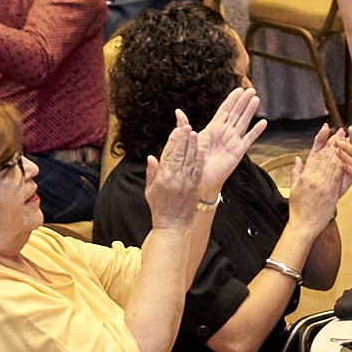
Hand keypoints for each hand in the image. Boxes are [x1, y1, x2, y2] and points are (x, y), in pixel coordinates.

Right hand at [144, 114, 202, 229]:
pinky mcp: (195, 187)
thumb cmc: (160, 208)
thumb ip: (152, 172)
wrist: (173, 225)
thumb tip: (151, 157)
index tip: (176, 130)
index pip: (169, 155)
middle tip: (187, 126)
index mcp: (163, 178)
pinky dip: (199, 159)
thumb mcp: (150, 190)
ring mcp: (187, 182)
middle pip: (180, 155)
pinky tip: (201, 149)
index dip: (173, 141)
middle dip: (184, 140)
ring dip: (193, 146)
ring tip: (195, 133)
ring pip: (190, 160)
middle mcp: (176, 178)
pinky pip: (197, 170)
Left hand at [192, 87, 265, 192]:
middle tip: (251, 90)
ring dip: (250, 111)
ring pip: (244, 122)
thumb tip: (178, 111)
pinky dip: (256, 131)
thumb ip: (184, 125)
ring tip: (256, 99)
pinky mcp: (238, 151)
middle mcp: (225, 132)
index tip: (239, 90)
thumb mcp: (187, 140)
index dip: (232, 99)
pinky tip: (263, 123)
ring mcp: (233, 141)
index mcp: (213, 128)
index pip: (224, 110)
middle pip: (236, 113)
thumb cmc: (193, 160)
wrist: (199, 178)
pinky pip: (249, 139)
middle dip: (243, 101)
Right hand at [286, 125, 351, 222]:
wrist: (303, 226)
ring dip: (340, 150)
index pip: (315, 153)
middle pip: (326, 156)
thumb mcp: (293, 188)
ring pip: (333, 163)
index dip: (322, 140)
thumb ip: (296, 171)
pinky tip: (346, 156)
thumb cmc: (298, 209)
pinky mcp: (331, 192)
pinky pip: (338, 175)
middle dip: (334, 142)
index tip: (327, 130)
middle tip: (341, 132)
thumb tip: (298, 158)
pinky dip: (342, 164)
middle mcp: (313, 178)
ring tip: (345, 139)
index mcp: (304, 176)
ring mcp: (323, 185)